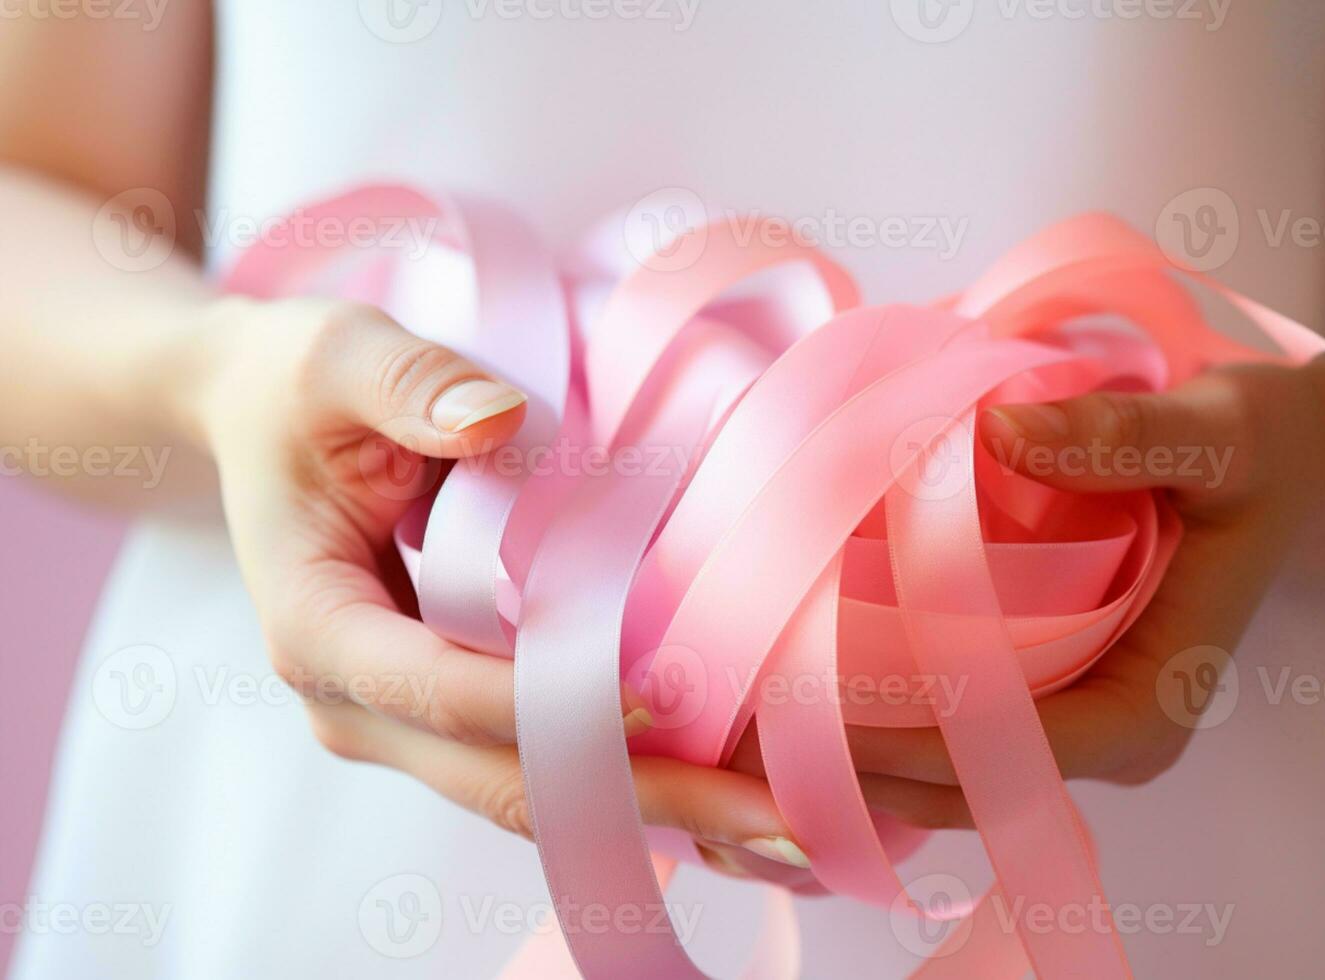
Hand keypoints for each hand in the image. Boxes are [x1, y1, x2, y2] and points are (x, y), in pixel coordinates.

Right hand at [185, 296, 807, 867]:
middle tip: (783, 822)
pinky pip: (542, 768)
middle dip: (644, 802)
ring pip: (532, 793)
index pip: (442, 689)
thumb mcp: (336, 355)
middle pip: (506, 778)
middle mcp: (356, 699)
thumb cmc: (296, 387)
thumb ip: (408, 383)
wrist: (260, 418)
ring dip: (654, 812)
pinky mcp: (446, 713)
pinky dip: (628, 781)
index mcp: (317, 625)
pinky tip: (727, 791)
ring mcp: (402, 719)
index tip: (665, 694)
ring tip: (780, 828)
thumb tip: (496, 422)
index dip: (552, 699)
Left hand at [729, 357, 1324, 831]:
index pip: (1012, 756)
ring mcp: (1070, 719)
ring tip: (744, 716)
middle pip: (962, 783)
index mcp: (1150, 705)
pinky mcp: (1043, 687)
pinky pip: (946, 725)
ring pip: (944, 769)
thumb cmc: (1263, 451)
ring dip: (850, 751)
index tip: (808, 713)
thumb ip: (1123, 436)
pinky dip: (876, 717)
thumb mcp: (1219, 432)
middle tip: (741, 723)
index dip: (908, 744)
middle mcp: (1107, 736)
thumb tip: (1000, 435)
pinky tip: (795, 685)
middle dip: (856, 764)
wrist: (1292, 462)